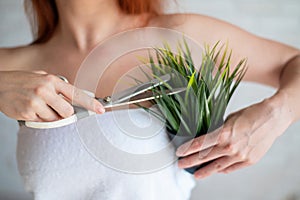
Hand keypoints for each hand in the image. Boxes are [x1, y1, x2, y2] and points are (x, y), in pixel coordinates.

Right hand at [0, 70, 104, 121]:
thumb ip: (58, 87)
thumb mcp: (42, 77)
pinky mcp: (27, 113)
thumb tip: (76, 97)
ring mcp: (36, 102)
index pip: (76, 93)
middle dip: (65, 113)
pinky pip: (42, 123)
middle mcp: (45, 90)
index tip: (101, 110)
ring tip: (38, 106)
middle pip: (68, 111)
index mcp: (52, 80)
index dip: (91, 103)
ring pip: (55, 119)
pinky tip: (30, 109)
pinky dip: (39, 119)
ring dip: (50, 116)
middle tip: (55, 108)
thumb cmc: (22, 81)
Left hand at [175, 95, 292, 178]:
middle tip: (181, 164)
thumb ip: (217, 131)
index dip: (188, 150)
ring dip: (205, 171)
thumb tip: (206, 138)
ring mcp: (240, 156)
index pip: (200, 145)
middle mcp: (231, 147)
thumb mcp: (228, 119)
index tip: (180, 153)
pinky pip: (231, 168)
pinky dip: (222, 170)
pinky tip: (215, 170)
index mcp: (223, 134)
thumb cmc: (250, 114)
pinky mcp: (248, 161)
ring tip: (196, 174)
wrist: (272, 117)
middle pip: (205, 157)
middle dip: (191, 161)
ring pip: (217, 166)